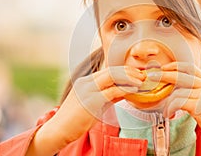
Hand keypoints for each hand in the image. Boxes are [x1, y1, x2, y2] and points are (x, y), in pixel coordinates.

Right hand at [26, 66, 144, 155]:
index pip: (109, 70)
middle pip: (111, 70)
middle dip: (129, 71)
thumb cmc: (76, 119)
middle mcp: (86, 82)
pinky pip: (111, 91)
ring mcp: (87, 90)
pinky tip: (133, 90)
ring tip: (140, 81)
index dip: (125, 71)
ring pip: (112, 76)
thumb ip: (109, 97)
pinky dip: (124, 89)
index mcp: (87, 81)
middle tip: (142, 75)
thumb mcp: (95, 104)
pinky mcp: (90, 100)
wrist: (58, 130)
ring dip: (129, 77)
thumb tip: (125, 92)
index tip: (137, 74)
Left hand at [149, 62, 200, 154]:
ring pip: (177, 91)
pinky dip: (170, 108)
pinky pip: (179, 102)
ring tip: (167, 111)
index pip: (190, 67)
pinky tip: (170, 115)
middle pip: (181, 74)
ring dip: (167, 102)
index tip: (163, 68)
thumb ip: (197, 92)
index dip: (174, 65)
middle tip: (151, 76)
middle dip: (163, 74)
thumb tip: (177, 90)